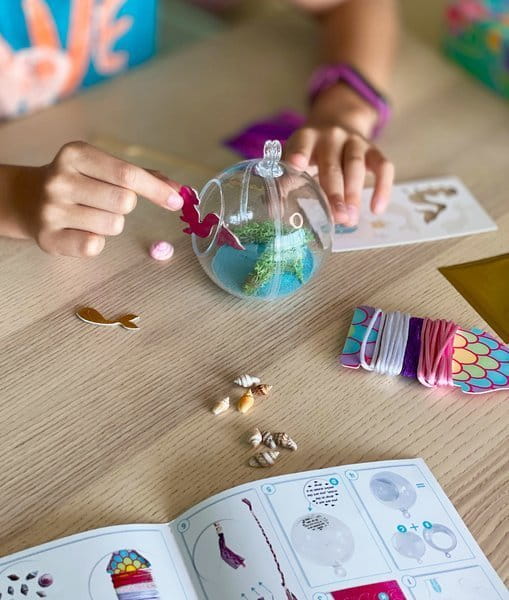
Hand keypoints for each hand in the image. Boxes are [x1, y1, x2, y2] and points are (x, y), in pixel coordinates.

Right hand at [2, 141, 182, 256]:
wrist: (27, 199)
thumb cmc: (79, 182)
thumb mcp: (103, 168)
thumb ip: (142, 177)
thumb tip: (180, 191)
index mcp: (76, 154)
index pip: (127, 174)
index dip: (156, 190)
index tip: (177, 201)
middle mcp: (60, 179)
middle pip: (124, 202)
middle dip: (125, 206)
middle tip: (107, 201)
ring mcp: (51, 209)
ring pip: (113, 225)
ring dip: (111, 224)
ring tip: (90, 214)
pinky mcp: (48, 237)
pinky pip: (93, 246)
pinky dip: (96, 241)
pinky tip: (81, 230)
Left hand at [284, 83, 393, 225]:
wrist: (338, 122)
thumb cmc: (310, 152)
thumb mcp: (296, 159)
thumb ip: (286, 179)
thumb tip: (273, 210)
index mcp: (306, 137)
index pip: (301, 144)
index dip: (299, 154)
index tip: (296, 166)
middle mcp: (331, 136)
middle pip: (332, 164)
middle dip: (333, 192)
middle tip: (336, 217)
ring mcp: (354, 141)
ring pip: (356, 166)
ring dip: (353, 194)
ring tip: (350, 220)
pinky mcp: (374, 150)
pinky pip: (383, 167)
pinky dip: (382, 188)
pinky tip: (377, 209)